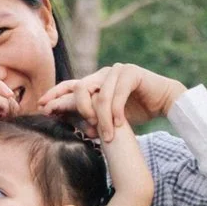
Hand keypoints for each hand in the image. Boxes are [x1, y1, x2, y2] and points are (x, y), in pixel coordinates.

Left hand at [40, 64, 183, 140]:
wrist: (164, 101)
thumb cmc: (136, 110)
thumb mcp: (108, 116)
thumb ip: (91, 117)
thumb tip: (70, 125)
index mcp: (95, 82)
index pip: (70, 86)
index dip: (55, 94)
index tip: (42, 106)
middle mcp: (103, 74)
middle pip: (80, 87)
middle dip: (72, 105)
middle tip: (69, 120)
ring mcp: (117, 71)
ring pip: (100, 94)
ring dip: (101, 117)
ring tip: (104, 134)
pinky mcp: (132, 73)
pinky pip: (118, 93)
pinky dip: (116, 111)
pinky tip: (118, 124)